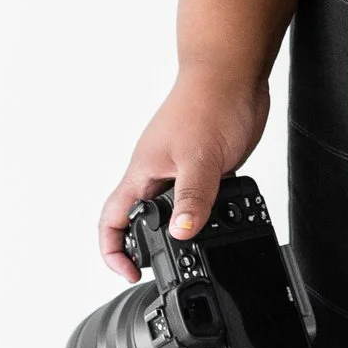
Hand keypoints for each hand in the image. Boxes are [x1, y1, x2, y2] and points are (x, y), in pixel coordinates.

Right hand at [99, 65, 271, 273]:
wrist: (234, 74)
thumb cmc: (209, 104)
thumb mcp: (200, 159)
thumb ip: (192, 198)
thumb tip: (181, 234)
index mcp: (143, 172)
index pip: (113, 218)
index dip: (113, 250)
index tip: (130, 272)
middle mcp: (157, 173)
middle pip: (140, 219)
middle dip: (145, 248)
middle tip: (164, 271)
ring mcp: (179, 169)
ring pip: (170, 209)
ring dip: (178, 232)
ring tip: (195, 253)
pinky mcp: (204, 165)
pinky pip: (196, 198)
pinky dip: (203, 214)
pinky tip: (222, 223)